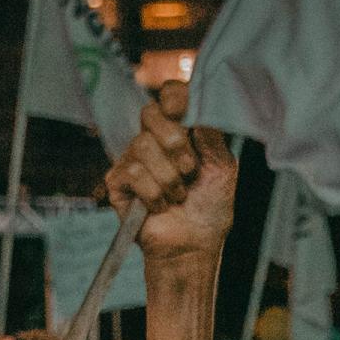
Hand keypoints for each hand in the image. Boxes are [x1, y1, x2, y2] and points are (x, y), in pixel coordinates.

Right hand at [110, 84, 235, 264]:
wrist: (194, 245)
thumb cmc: (209, 207)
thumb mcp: (222, 166)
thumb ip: (212, 135)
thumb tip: (199, 108)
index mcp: (179, 130)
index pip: (169, 94)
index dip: (174, 96)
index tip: (181, 110)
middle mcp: (153, 139)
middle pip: (150, 113)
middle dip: (175, 142)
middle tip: (190, 170)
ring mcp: (132, 159)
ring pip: (143, 145)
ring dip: (169, 177)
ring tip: (179, 195)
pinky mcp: (117, 181)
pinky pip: (133, 173)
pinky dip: (154, 194)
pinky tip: (161, 206)